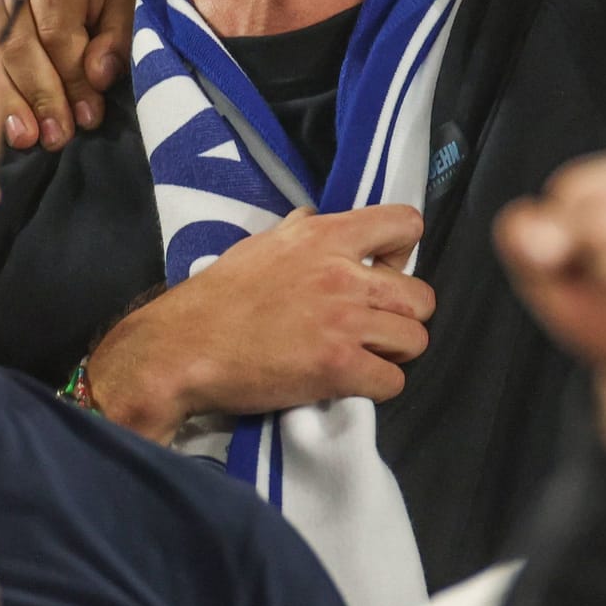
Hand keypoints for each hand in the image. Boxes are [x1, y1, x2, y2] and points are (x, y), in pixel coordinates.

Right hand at [0, 0, 135, 150]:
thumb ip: (118, 36)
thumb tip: (96, 75)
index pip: (55, 28)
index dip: (72, 77)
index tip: (89, 115)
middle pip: (15, 42)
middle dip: (40, 94)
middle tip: (58, 136)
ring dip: (11, 101)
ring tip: (30, 138)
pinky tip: (6, 125)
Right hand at [87, 204, 433, 443]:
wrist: (183, 347)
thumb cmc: (217, 297)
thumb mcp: (259, 245)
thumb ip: (298, 231)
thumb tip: (316, 218)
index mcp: (324, 236)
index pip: (406, 224)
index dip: (403, 252)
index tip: (382, 273)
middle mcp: (342, 274)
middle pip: (422, 297)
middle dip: (402, 317)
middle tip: (371, 327)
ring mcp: (344, 322)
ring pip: (415, 341)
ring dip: (392, 353)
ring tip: (360, 356)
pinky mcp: (338, 367)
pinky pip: (394, 382)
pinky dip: (376, 386)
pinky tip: (348, 381)